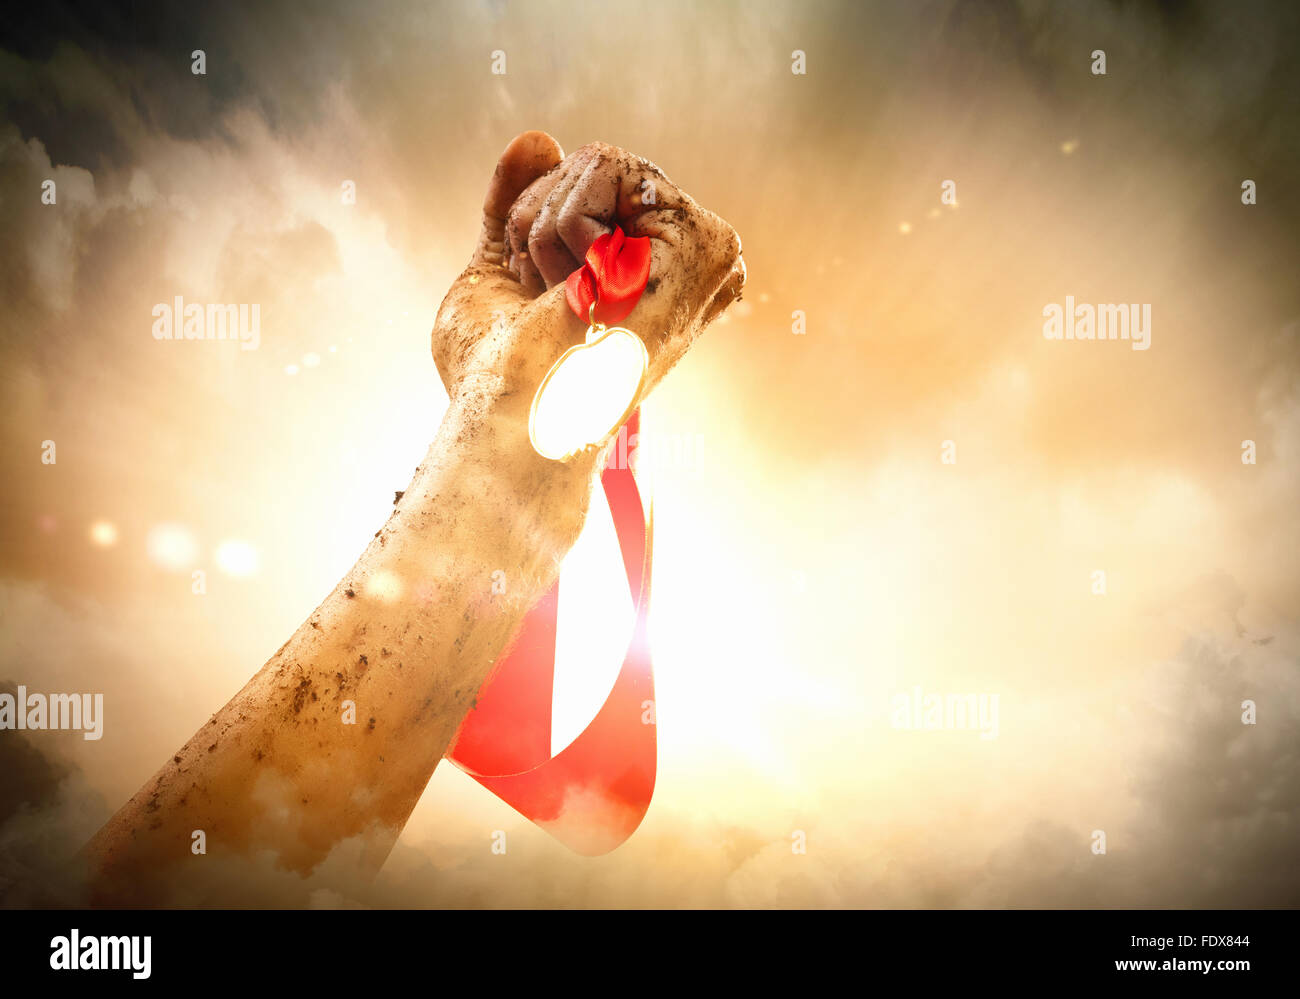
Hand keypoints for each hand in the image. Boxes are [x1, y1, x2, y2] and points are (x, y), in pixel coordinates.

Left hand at [432, 131, 744, 452]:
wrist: (510, 418)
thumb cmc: (496, 374)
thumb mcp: (496, 273)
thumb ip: (516, 206)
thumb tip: (539, 137)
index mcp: (644, 280)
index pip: (583, 192)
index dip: (535, 226)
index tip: (535, 297)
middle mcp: (682, 268)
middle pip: (589, 168)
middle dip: (537, 221)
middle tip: (546, 298)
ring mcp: (701, 254)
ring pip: (596, 161)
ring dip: (546, 229)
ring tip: (565, 300)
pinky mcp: (703, 240)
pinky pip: (606, 166)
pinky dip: (564, 224)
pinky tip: (584, 288)